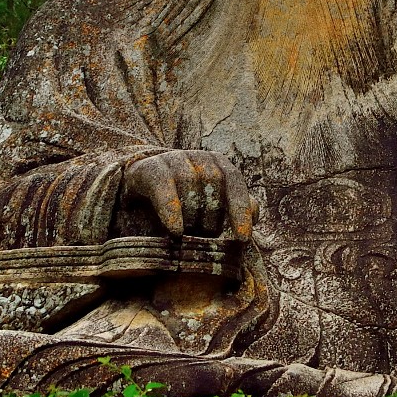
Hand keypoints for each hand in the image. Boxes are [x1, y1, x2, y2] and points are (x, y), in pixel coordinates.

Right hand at [123, 149, 256, 238]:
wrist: (141, 183)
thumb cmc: (184, 199)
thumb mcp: (211, 204)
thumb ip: (234, 207)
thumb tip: (255, 213)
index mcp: (219, 164)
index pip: (235, 183)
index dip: (240, 211)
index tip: (243, 238)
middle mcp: (199, 157)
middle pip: (213, 184)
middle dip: (212, 217)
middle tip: (205, 239)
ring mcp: (173, 158)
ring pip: (190, 182)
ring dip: (192, 215)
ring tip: (189, 237)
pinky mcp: (150, 168)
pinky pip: (163, 186)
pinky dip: (171, 209)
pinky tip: (176, 231)